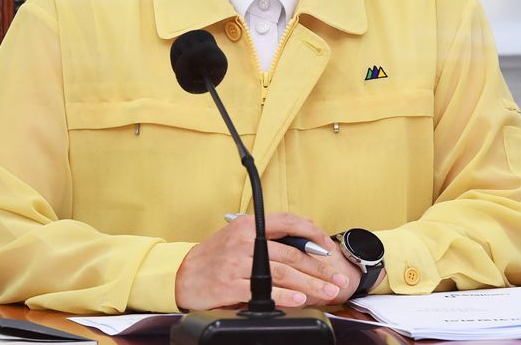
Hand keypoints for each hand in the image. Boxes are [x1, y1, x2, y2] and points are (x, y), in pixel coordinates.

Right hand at [175, 212, 352, 310]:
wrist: (183, 274)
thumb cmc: (215, 256)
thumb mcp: (238, 235)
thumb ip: (266, 235)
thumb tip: (302, 238)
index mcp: (248, 224)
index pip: (287, 222)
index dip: (312, 233)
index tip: (328, 247)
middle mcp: (244, 240)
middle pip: (291, 254)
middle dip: (319, 268)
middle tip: (337, 279)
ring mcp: (237, 263)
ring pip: (282, 273)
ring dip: (309, 284)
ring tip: (327, 292)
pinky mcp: (231, 285)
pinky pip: (263, 291)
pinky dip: (284, 296)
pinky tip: (299, 299)